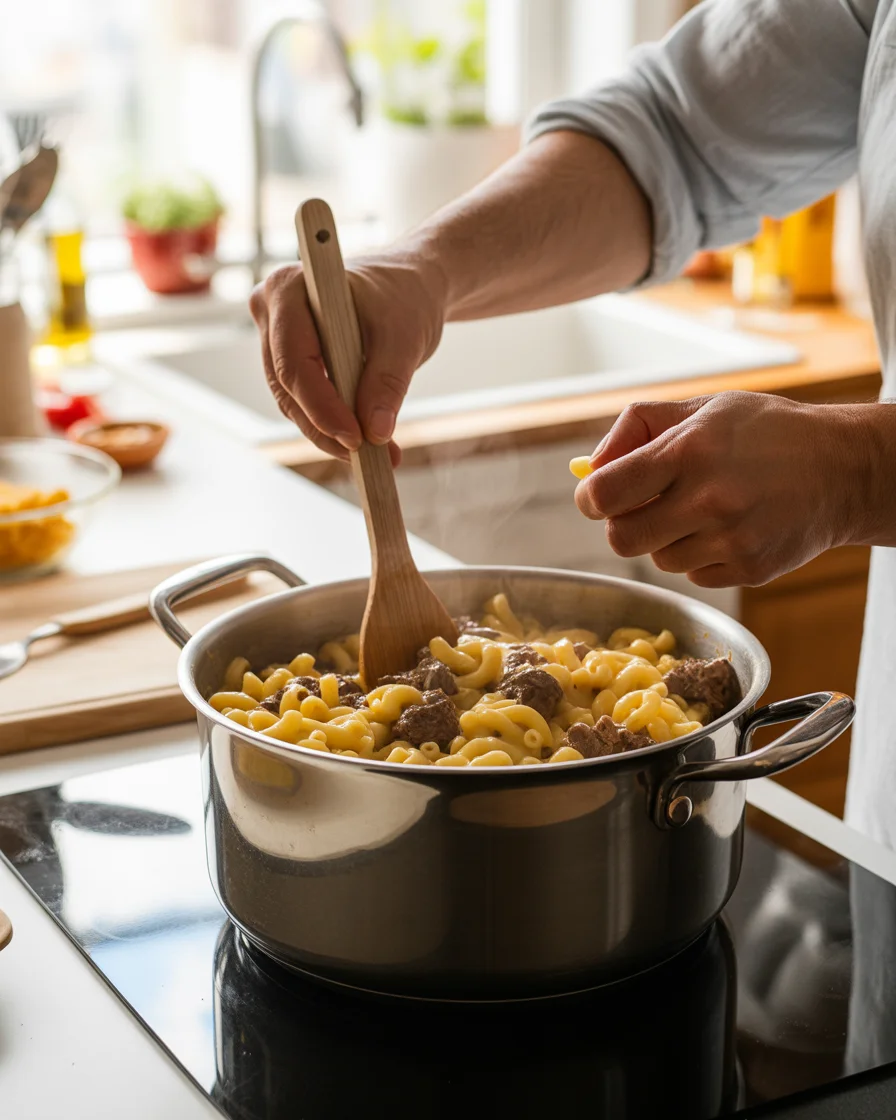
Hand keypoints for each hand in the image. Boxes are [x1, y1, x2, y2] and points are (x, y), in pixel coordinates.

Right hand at [249, 250, 447, 461]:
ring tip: (380, 454)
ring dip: (331, 433)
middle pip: (288, 387)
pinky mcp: (290, 359)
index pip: (295, 363)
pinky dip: (333, 424)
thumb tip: (375, 431)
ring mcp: (276, 337)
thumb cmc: (403, 296)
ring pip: (293, 401)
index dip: (322, 407)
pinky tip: (367, 440)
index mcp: (289, 289)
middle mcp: (271, 311)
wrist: (408, 285)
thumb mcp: (405, 337)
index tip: (356, 439)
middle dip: (328, 428)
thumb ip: (387, 383)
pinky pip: (303, 401)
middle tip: (372, 455)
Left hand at [575, 391, 867, 587]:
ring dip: (666, 539)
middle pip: (621, 540)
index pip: (605, 493)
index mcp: (689, 450)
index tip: (596, 497)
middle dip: (621, 525)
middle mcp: (709, 498)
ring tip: (701, 510)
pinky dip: (699, 556)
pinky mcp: (749, 569)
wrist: (841, 469)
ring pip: (658, 559)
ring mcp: (731, 539)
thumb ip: (638, 428)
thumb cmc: (765, 432)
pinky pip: (694, 575)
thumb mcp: (703, 407)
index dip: (590, 499)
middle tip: (640, 508)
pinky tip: (728, 529)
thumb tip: (590, 468)